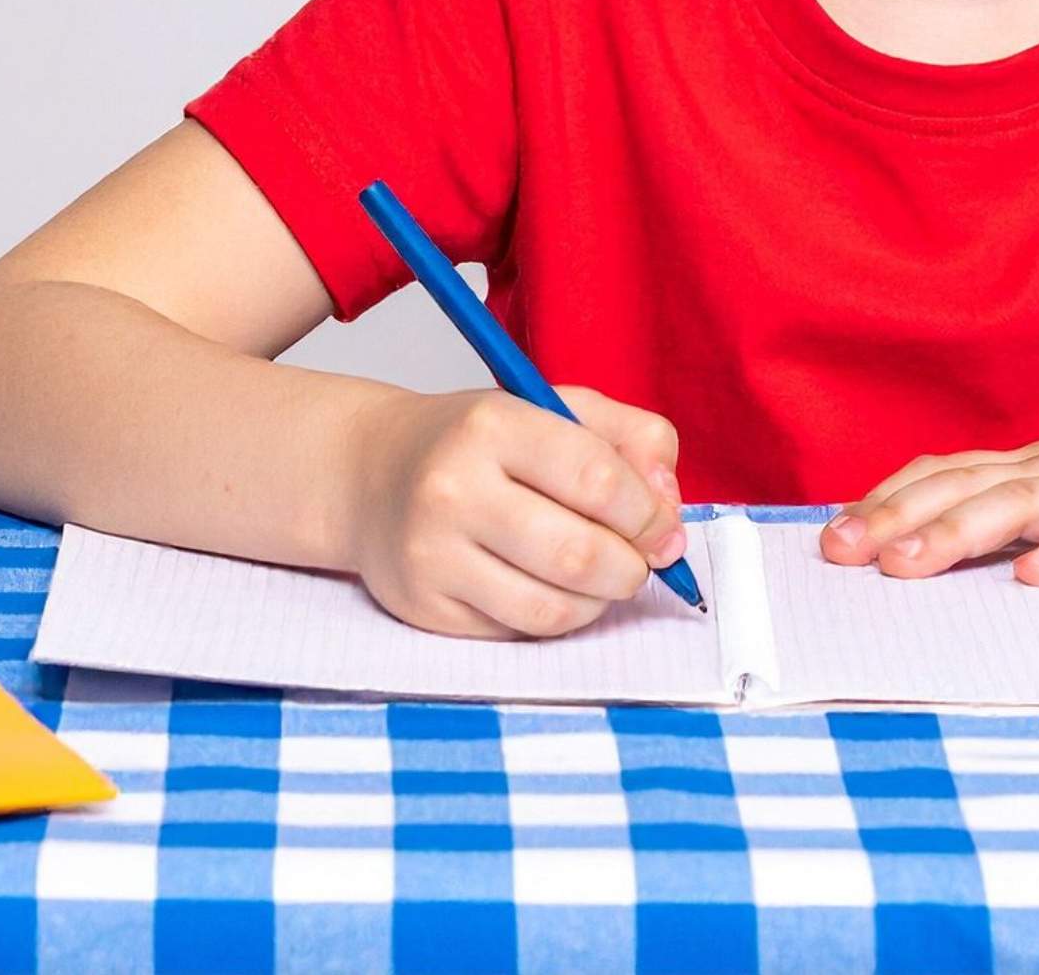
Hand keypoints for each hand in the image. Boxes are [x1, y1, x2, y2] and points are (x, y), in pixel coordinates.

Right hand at [337, 386, 685, 638]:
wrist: (369, 473)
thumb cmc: (474, 442)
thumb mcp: (551, 407)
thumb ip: (630, 438)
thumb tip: (668, 507)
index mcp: (492, 426)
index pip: (599, 482)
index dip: (650, 516)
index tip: (662, 529)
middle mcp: (452, 489)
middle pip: (581, 556)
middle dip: (632, 568)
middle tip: (637, 561)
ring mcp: (432, 554)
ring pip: (554, 608)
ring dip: (597, 601)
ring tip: (595, 577)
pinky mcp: (424, 606)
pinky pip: (519, 631)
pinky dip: (552, 616)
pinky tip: (544, 585)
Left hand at [819, 394, 1038, 584]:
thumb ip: (1022, 516)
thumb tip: (945, 550)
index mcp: (1034, 466)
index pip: (942, 473)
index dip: (884, 500)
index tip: (831, 534)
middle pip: (959, 487)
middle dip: (892, 519)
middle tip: (838, 552)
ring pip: (1016, 503)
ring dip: (954, 534)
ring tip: (904, 564)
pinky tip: (1034, 576)